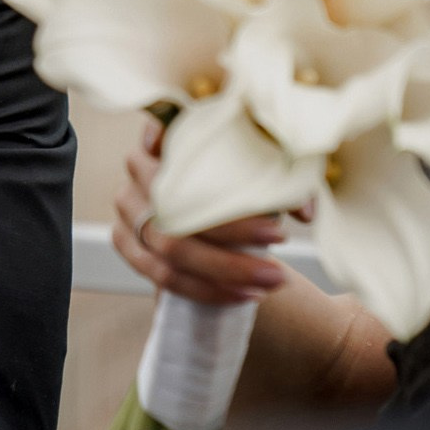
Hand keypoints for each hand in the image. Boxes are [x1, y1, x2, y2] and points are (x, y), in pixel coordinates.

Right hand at [112, 117, 293, 305]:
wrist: (203, 201)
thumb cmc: (234, 171)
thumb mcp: (258, 160)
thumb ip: (285, 181)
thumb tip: (304, 213)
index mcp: (167, 134)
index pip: (190, 156)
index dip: (221, 180)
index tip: (278, 219)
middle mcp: (138, 167)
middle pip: (184, 209)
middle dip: (237, 238)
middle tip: (281, 253)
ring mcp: (127, 206)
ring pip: (172, 248)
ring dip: (226, 271)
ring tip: (270, 282)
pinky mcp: (125, 241)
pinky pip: (161, 275)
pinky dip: (204, 290)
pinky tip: (243, 295)